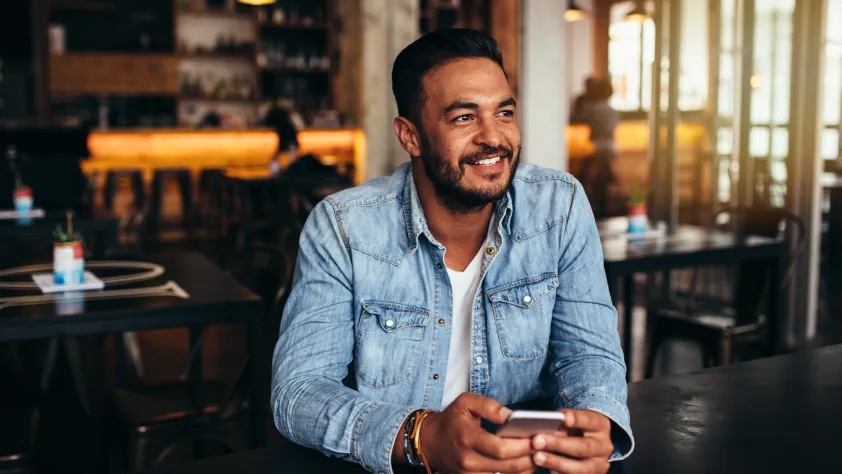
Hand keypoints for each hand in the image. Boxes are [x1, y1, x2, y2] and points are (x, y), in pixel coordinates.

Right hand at [420, 393, 534, 473]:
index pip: (500, 448)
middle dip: (530, 456)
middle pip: (508, 465)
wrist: (430, 442)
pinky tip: (526, 462)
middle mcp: (469, 460)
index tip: (538, 437)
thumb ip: (488, 405)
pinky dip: (516, 472)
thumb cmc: (451, 419)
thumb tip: (511, 415)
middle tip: (545, 446)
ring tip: (540, 454)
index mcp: (467, 438)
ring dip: (527, 467)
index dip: (522, 446)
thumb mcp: (465, 402)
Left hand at [531, 409, 612, 473]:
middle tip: (537, 441)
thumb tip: (544, 427)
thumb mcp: (571, 422)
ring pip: (581, 468)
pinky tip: (548, 470)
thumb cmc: (575, 429)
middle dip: (559, 444)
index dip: (576, 419)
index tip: (563, 418)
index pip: (589, 420)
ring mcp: (599, 464)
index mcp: (601, 425)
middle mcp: (604, 446)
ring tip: (537, 457)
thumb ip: (561, 424)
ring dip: (557, 462)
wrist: (587, 446)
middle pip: (584, 446)